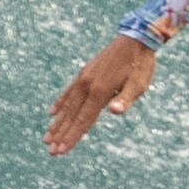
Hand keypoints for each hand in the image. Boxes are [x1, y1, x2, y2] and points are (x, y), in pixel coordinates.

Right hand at [45, 34, 157, 155]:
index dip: (72, 137)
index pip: (83, 120)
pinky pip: (69, 91)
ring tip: (46, 138)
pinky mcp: (85, 72)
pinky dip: (60, 103)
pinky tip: (52, 113)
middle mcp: (87, 84)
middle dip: (61, 135)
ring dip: (57, 123)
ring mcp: (83, 78)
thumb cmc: (141, 64)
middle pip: (72, 115)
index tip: (61, 151)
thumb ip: (126, 98)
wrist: (136, 37)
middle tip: (51, 152)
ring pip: (67, 105)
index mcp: (99, 90)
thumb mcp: (139, 84)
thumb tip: (115, 111)